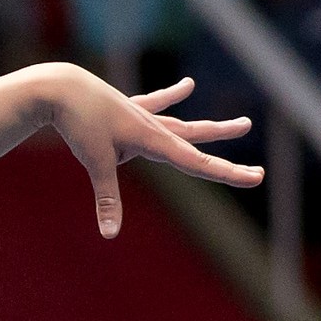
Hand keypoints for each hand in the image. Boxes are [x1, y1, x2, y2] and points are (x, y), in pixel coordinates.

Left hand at [43, 69, 262, 238]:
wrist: (60, 87)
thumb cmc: (78, 122)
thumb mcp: (94, 162)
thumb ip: (107, 198)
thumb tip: (110, 235)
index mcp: (154, 140)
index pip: (198, 164)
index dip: (229, 174)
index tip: (257, 178)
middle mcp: (154, 127)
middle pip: (199, 149)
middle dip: (226, 165)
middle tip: (259, 172)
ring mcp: (142, 115)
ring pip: (185, 125)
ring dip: (212, 129)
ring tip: (243, 124)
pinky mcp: (127, 108)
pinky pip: (154, 104)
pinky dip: (170, 96)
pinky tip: (188, 85)